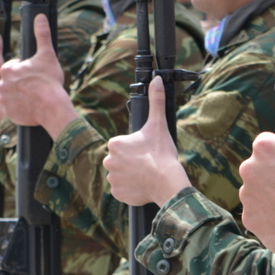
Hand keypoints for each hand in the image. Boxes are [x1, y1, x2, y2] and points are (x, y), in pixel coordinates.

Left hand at [0, 14, 75, 137]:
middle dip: (20, 83)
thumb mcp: (47, 55)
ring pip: (10, 95)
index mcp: (7, 69)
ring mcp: (4, 101)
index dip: (23, 70)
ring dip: (19, 96)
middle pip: (10, 81)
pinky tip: (30, 107)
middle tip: (34, 86)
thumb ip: (41, 35)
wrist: (52, 107)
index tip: (33, 74)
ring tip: (33, 97)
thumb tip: (40, 18)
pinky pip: (12, 110)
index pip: (12, 67)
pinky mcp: (9, 114)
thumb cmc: (49, 81)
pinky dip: (19, 108)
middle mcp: (1, 85)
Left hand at [104, 75, 190, 206]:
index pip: (121, 145)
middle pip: (119, 160)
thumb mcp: (158, 124)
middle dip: (131, 162)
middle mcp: (108, 161)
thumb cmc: (162, 153)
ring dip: (130, 175)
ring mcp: (112, 179)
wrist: (167, 182)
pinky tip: (142, 185)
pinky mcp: (118, 194)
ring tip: (146, 175)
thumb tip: (155, 79)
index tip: (146, 151)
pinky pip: (122, 190)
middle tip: (147, 163)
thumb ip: (156, 100)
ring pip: (121, 175)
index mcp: (114, 144)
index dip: (135, 148)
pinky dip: (130, 189)